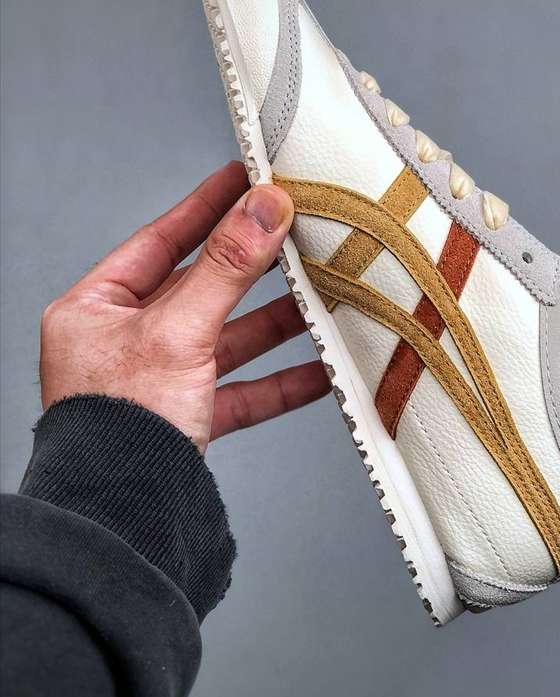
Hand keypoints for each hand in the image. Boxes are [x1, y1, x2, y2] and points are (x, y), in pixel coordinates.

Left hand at [39, 161, 329, 453]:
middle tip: (298, 229)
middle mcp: (125, 341)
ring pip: (229, 339)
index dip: (207, 206)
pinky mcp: (188, 420)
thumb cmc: (117, 428)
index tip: (245, 175)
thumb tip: (265, 206)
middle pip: (203, 288)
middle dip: (256, 265)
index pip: (161, 240)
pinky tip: (323, 369)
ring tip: (325, 294)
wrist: (119, 521)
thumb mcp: (177, 332)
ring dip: (278, 322)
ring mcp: (159, 382)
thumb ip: (228, 268)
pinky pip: (243, 391)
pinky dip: (282, 381)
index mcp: (97, 309)